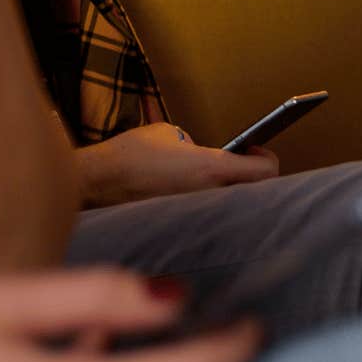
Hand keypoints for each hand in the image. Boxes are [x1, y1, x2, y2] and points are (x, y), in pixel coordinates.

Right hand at [75, 123, 278, 207]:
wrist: (95, 182)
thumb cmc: (129, 154)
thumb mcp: (170, 135)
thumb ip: (197, 146)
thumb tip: (205, 156)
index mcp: (211, 169)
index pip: (266, 172)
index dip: (266, 158)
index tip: (254, 149)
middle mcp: (209, 197)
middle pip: (254, 193)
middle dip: (251, 178)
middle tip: (239, 164)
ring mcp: (196, 216)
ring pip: (230, 208)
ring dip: (228, 194)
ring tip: (212, 179)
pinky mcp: (181, 227)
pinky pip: (206, 217)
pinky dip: (206, 206)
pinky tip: (192, 194)